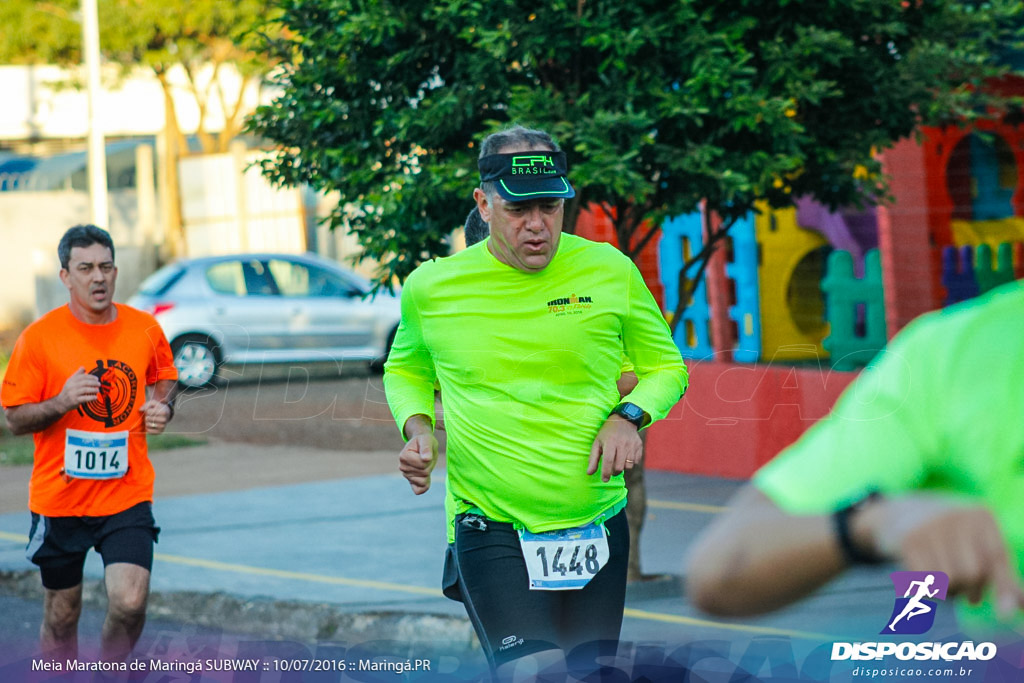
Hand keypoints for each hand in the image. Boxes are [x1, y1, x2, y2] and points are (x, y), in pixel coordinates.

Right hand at [57, 367, 100, 411]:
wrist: (61, 402)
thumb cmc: (68, 390)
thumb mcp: (71, 381)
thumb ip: (77, 374)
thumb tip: (83, 367)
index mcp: (71, 380)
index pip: (82, 377)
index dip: (91, 377)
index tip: (96, 379)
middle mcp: (71, 386)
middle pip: (85, 383)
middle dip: (94, 383)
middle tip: (99, 384)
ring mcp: (73, 393)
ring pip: (85, 390)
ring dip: (94, 390)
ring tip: (97, 390)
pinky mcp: (75, 400)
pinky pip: (85, 398)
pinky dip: (91, 397)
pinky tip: (95, 397)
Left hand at [139, 400, 171, 434]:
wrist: (166, 414)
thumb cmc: (158, 408)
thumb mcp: (154, 403)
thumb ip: (146, 405)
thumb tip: (140, 410)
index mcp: (163, 412)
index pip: (148, 411)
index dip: (147, 411)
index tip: (150, 411)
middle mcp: (164, 420)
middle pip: (147, 418)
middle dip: (147, 416)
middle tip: (150, 416)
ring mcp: (162, 426)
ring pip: (148, 425)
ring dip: (146, 422)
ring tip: (150, 420)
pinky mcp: (160, 432)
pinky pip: (149, 431)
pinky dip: (147, 428)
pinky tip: (151, 425)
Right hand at [399, 432, 437, 494]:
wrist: (422, 444)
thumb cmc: (425, 441)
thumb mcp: (427, 440)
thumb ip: (426, 448)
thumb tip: (426, 459)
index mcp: (403, 456)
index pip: (422, 464)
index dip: (428, 458)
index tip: (425, 452)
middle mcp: (402, 467)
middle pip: (424, 473)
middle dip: (429, 465)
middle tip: (427, 457)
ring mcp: (406, 475)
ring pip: (423, 481)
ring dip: (428, 472)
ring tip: (425, 463)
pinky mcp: (411, 481)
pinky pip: (418, 490)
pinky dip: (424, 486)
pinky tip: (426, 479)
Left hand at [588, 415, 641, 482]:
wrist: (623, 420)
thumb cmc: (607, 433)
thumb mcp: (597, 443)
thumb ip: (592, 459)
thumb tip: (589, 473)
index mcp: (610, 442)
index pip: (608, 461)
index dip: (606, 472)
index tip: (604, 479)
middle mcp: (622, 443)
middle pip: (619, 466)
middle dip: (614, 472)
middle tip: (610, 470)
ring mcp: (632, 445)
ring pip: (628, 466)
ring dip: (622, 468)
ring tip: (618, 462)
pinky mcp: (639, 446)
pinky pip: (636, 462)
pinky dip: (631, 463)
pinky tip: (626, 457)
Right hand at [862, 495, 1023, 617]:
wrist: (900, 514)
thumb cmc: (951, 537)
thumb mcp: (980, 544)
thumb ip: (1002, 575)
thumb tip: (1017, 609)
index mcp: (981, 516)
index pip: (996, 557)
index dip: (1003, 586)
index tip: (1005, 614)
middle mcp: (956, 517)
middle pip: (973, 573)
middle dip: (970, 588)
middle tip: (965, 589)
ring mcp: (930, 527)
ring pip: (949, 580)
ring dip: (949, 592)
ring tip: (943, 580)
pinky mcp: (909, 541)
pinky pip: (926, 581)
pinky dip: (929, 590)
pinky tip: (925, 580)